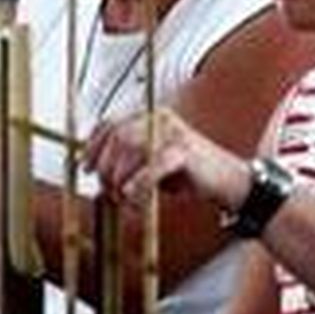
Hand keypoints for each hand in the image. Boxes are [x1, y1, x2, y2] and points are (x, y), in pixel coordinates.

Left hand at [85, 108, 250, 210]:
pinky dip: (138, 182)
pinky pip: (152, 165)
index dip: (94, 145)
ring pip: (132, 148)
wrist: (228, 181)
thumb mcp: (153, 164)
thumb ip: (130, 164)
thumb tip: (100, 178)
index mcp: (151, 116)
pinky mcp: (184, 151)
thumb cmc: (189, 174)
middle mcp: (160, 118)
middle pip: (118, 135)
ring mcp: (173, 132)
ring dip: (119, 176)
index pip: (112, 123)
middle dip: (106, 165)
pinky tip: (132, 196)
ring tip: (120, 197)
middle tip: (106, 189)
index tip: (86, 167)